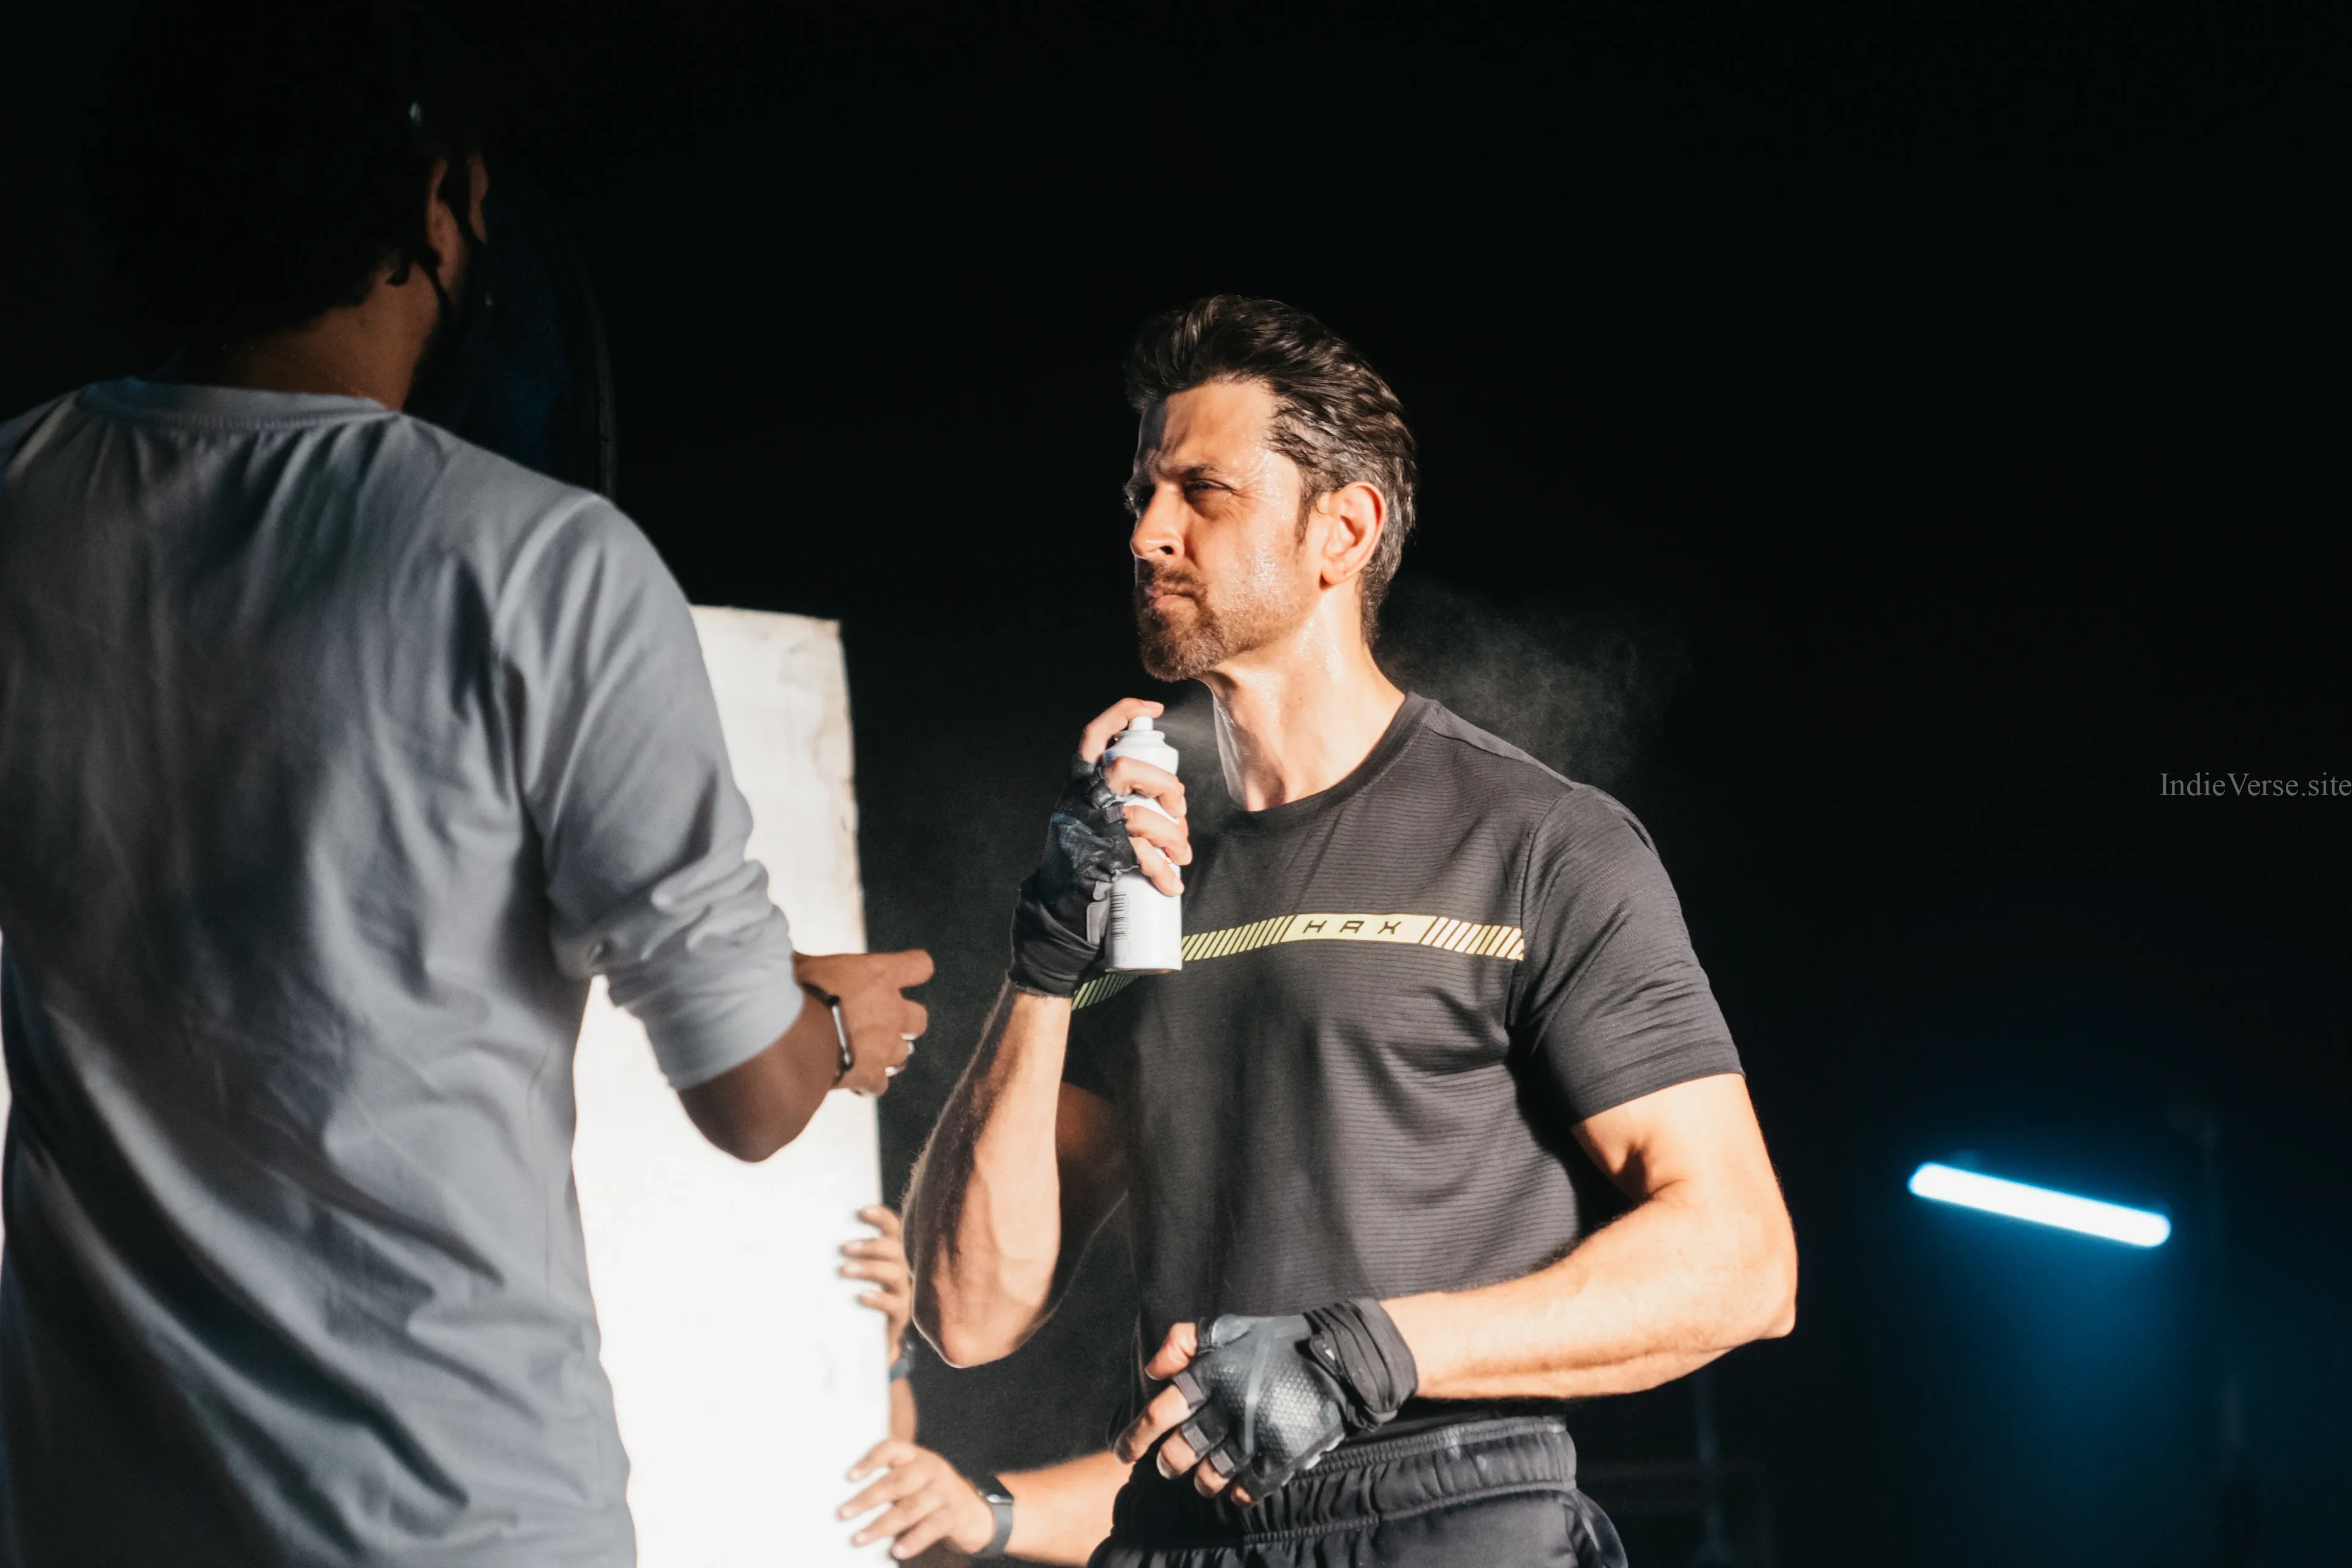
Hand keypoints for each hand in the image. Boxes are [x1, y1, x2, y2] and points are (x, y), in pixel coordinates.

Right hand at [797, 949, 933, 1095]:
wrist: (792, 1037)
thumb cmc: (797, 993)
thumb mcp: (801, 965)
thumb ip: (807, 962)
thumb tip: (793, 958)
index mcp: (881, 975)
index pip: (920, 965)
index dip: (912, 969)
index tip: (900, 974)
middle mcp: (892, 1010)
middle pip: (918, 1019)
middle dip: (903, 1023)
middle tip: (877, 1023)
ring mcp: (885, 1046)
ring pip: (902, 1054)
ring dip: (885, 1054)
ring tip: (861, 1053)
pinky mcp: (871, 1075)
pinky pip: (879, 1084)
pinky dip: (867, 1083)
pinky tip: (849, 1079)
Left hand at [841, 1439, 996, 1558]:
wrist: (975, 1513)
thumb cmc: (932, 1496)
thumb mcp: (916, 1480)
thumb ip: (892, 1482)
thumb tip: (851, 1500)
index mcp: (917, 1457)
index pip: (892, 1448)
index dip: (870, 1460)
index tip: (849, 1477)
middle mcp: (931, 1469)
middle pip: (896, 1481)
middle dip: (867, 1499)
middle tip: (843, 1513)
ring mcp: (944, 1491)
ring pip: (909, 1508)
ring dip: (881, 1525)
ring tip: (859, 1538)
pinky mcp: (953, 1515)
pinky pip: (930, 1528)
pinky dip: (911, 1541)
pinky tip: (896, 1552)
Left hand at [844, 1205, 912, 1361]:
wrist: (864, 1338)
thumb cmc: (849, 1298)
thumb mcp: (845, 1275)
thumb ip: (836, 1258)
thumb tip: (800, 1238)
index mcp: (887, 1254)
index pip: (892, 1229)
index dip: (881, 1218)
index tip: (863, 1211)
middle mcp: (898, 1269)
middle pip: (894, 1249)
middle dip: (870, 1246)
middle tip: (844, 1249)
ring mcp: (902, 1292)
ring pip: (895, 1273)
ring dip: (869, 1268)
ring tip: (844, 1270)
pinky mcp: (900, 1315)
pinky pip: (895, 1304)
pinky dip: (879, 1298)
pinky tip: (862, 1296)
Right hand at [1080, 699, 1189, 899]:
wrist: (1058, 902)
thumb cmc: (1086, 854)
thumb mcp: (1092, 813)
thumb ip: (1118, 796)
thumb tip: (1170, 798)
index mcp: (1080, 781)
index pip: (1095, 734)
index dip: (1123, 714)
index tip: (1154, 710)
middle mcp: (1081, 798)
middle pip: (1125, 769)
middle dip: (1164, 785)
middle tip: (1179, 809)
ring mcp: (1089, 826)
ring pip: (1139, 815)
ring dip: (1171, 836)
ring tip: (1182, 856)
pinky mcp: (1099, 855)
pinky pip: (1140, 855)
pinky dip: (1162, 870)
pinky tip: (1171, 883)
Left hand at [1114, 1303, 1417, 1504]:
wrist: (1339, 1359)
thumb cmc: (1278, 1341)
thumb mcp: (1228, 1327)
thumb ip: (1182, 1340)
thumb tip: (1153, 1370)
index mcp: (1211, 1374)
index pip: (1159, 1412)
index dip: (1135, 1436)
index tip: (1124, 1452)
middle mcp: (1227, 1407)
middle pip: (1180, 1450)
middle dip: (1167, 1463)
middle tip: (1167, 1465)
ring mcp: (1255, 1435)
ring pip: (1210, 1474)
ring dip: (1199, 1480)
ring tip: (1200, 1478)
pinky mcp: (1281, 1455)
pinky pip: (1248, 1488)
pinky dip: (1237, 1493)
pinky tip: (1235, 1489)